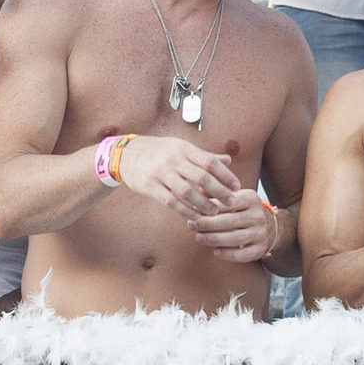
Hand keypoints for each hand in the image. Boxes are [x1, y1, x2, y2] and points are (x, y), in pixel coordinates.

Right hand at [113, 135, 240, 221]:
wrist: (126, 154)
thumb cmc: (159, 151)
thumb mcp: (181, 147)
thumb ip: (204, 156)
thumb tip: (228, 160)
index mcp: (184, 149)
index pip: (210, 162)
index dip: (226, 175)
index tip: (236, 186)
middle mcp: (173, 160)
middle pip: (202, 177)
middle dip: (219, 192)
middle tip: (232, 202)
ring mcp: (161, 173)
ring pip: (187, 191)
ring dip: (203, 204)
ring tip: (215, 212)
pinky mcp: (151, 186)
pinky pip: (171, 201)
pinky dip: (185, 210)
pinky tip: (195, 217)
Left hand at [194, 189, 278, 261]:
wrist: (270, 227)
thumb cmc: (243, 210)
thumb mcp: (234, 197)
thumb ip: (215, 195)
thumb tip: (194, 192)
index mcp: (251, 198)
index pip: (227, 203)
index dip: (208, 208)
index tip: (192, 211)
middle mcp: (258, 215)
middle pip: (229, 221)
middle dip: (207, 224)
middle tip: (191, 225)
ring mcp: (261, 233)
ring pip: (235, 238)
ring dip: (214, 239)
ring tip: (199, 238)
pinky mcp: (260, 249)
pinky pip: (243, 255)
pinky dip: (228, 255)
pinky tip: (215, 252)